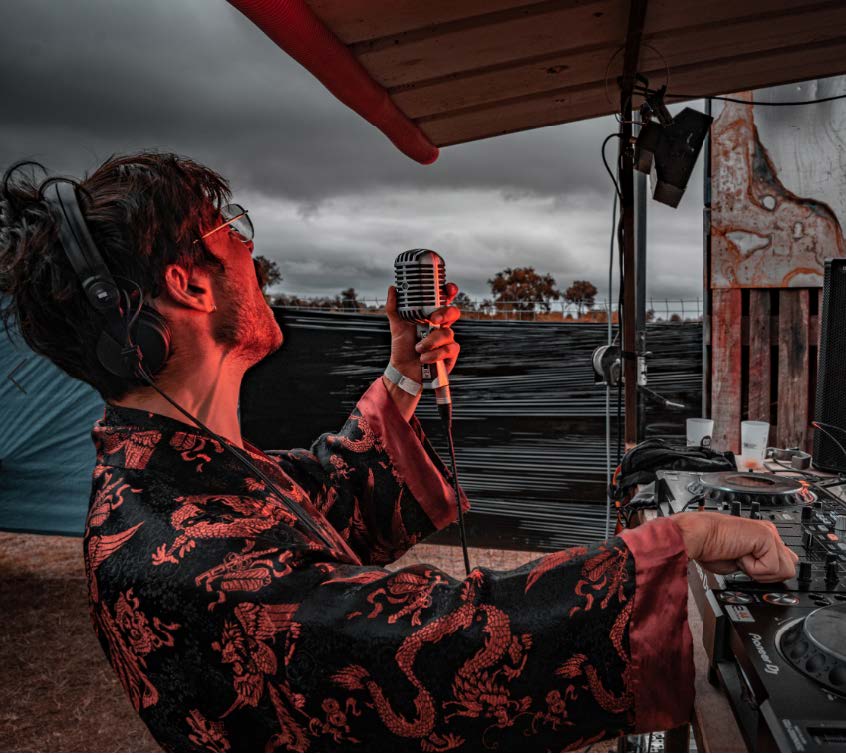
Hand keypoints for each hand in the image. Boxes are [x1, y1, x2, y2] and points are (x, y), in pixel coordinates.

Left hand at [384, 282, 460, 382]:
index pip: (444, 300)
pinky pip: (449, 349)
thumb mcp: (397, 326)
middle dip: (445, 314)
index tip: (447, 289)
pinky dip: (434, 354)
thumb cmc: (403, 347)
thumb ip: (394, 308)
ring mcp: (447, 339)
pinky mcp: (450, 353)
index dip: (449, 291)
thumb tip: (393, 289)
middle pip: (453, 312)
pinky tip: (425, 358)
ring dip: (431, 342)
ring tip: (418, 348)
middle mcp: (441, 325)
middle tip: (434, 320)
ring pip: (447, 333)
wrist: (404, 369)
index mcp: (431, 315)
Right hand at [672, 512, 797, 581]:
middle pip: (790, 568)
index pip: (786, 562)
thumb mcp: (740, 563)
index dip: (769, 574)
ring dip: (760, 572)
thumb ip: (760, 564)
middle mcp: (768, 533)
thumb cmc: (709, 548)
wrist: (697, 537)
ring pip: (785, 570)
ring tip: (741, 558)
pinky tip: (739, 554)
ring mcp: (769, 533)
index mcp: (763, 537)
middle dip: (767, 574)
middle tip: (744, 563)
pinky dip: (753, 568)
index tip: (750, 570)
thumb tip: (775, 573)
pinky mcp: (766, 536)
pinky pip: (771, 567)